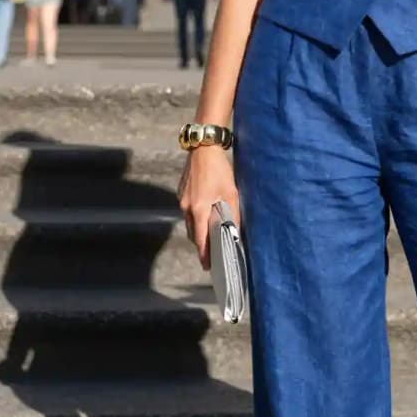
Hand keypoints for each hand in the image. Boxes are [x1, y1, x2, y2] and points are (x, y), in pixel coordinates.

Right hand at [177, 146, 239, 270]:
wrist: (203, 149)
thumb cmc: (219, 171)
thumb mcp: (231, 193)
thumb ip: (232, 214)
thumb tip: (234, 232)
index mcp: (199, 209)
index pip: (200, 239)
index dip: (204, 254)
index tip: (207, 267)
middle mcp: (187, 207)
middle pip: (193, 234)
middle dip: (202, 246)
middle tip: (212, 256)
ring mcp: (182, 201)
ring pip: (190, 224)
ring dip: (199, 233)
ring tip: (210, 239)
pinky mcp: (181, 194)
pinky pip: (188, 213)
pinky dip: (196, 220)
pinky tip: (206, 218)